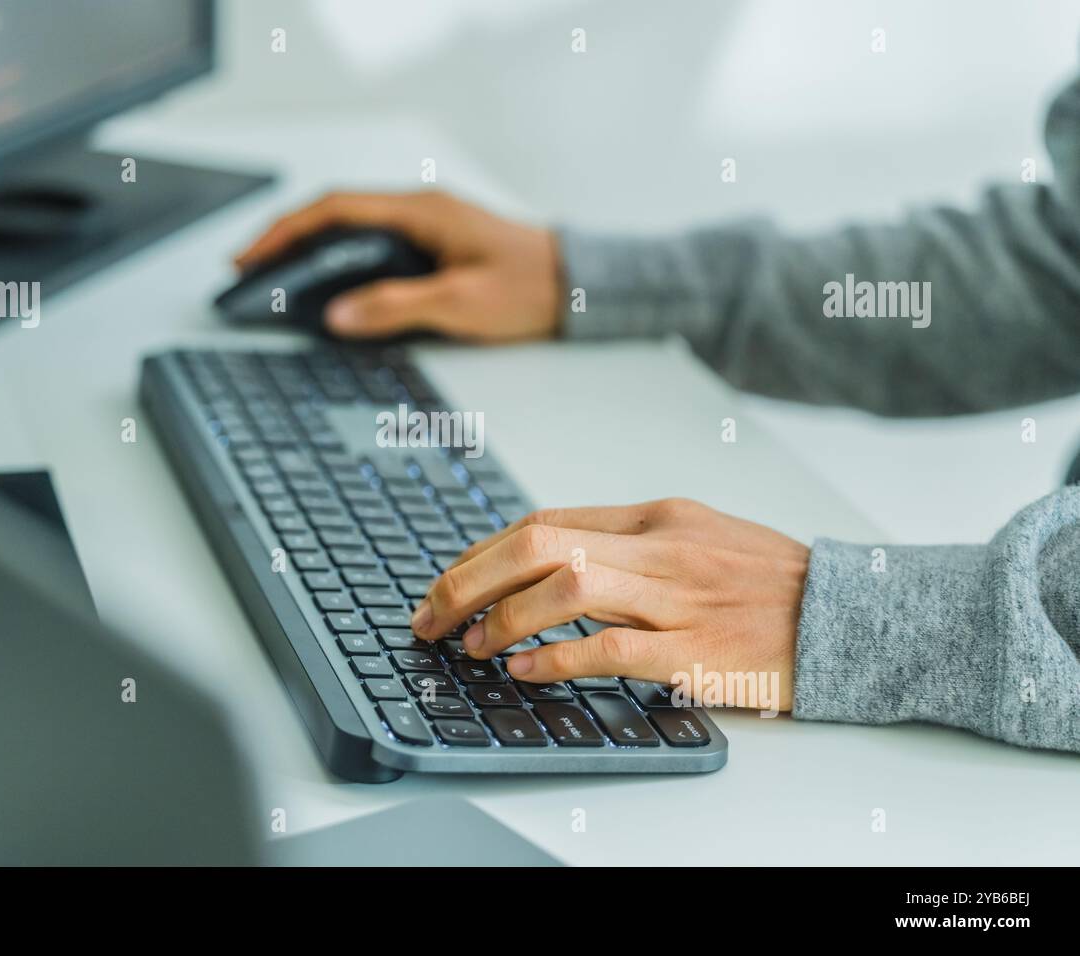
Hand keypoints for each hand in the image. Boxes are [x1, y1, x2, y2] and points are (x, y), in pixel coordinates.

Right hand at [233, 190, 561, 340]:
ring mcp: (424, 227)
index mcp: (419, 211)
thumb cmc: (530, 287)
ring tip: (274, 281)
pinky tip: (327, 289)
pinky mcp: (432, 247)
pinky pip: (372, 248)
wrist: (577, 286)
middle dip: (285, 241)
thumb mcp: (460, 302)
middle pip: (333, 216)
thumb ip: (395, 306)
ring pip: (350, 232)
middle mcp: (417, 211)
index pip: (334, 210)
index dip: (284, 232)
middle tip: (248, 272)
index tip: (250, 258)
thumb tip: (336, 314)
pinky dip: (339, 263)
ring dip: (310, 252)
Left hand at [410, 498, 809, 711]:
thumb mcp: (696, 536)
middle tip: (430, 614)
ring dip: (502, 616)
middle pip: (538, 544)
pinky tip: (524, 670)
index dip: (482, 551)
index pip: (545, 521)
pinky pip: (610, 646)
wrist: (848, 613)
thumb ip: (628, 543)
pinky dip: (558, 657)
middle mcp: (658, 546)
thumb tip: (549, 559)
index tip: (448, 580)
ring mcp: (676, 595)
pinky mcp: (694, 648)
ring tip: (470, 645)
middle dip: (469, 578)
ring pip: (566, 585)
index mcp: (654, 516)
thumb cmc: (768, 581)